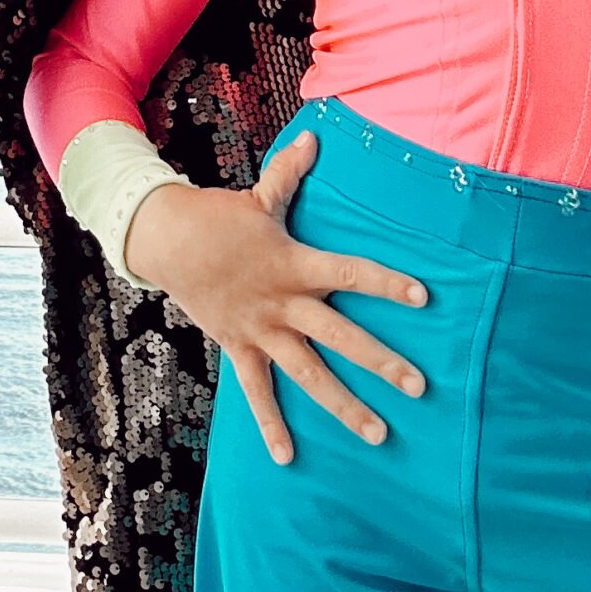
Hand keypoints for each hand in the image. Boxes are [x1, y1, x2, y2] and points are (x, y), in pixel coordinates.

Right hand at [124, 127, 426, 462]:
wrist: (166, 240)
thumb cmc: (220, 216)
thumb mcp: (259, 196)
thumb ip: (290, 172)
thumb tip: (315, 135)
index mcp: (294, 264)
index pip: (349, 273)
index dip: (385, 282)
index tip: (424, 296)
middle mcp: (283, 303)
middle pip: (340, 337)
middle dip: (381, 361)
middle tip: (420, 386)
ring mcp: (262, 330)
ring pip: (309, 374)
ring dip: (344, 405)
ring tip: (379, 434)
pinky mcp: (240, 347)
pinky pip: (257, 393)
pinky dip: (271, 424)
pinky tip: (287, 457)